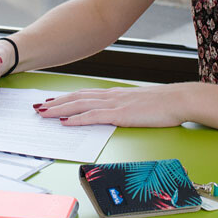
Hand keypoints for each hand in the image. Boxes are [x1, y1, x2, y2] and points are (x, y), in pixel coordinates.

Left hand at [34, 84, 190, 126]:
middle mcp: (111, 96)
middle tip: (38, 107)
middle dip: (55, 102)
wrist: (179, 99)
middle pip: (76, 97)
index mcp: (115, 94)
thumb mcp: (141, 105)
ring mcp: (115, 104)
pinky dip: (77, 119)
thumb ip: (127, 107)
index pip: (84, 94)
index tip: (51, 101)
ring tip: (43, 113)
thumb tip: (119, 114)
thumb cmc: (165, 104)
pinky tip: (65, 122)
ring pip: (79, 105)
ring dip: (59, 109)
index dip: (66, 98)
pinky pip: (93, 117)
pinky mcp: (120, 114)